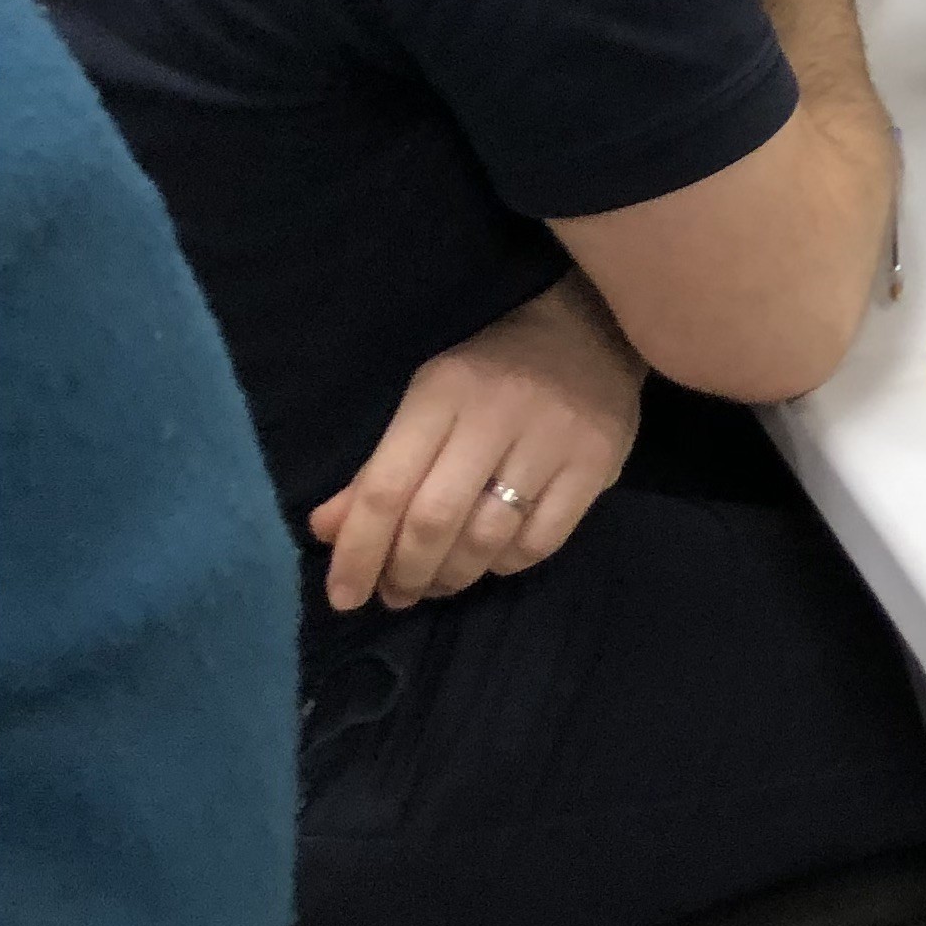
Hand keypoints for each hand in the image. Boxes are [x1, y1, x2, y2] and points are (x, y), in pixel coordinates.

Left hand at [309, 276, 645, 612]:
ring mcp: (554, 439)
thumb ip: (380, 468)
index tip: (343, 597)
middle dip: (405, 573)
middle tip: (394, 595)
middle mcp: (497, 413)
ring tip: (438, 583)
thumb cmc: (491, 371)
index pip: (387, 487)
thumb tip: (327, 532)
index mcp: (443, 391)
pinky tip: (491, 558)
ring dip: (452, 578)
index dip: (358, 551)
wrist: (589, 329)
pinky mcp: (598, 462)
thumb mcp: (428, 400)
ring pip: (488, 539)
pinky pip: (539, 543)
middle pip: (435, 520)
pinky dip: (505, 565)